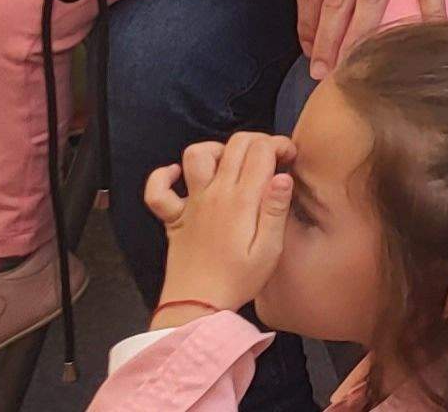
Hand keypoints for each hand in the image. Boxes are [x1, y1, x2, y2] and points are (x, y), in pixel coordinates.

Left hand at [150, 132, 292, 319]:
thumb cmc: (237, 280)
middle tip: (271, 157)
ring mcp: (191, 203)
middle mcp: (214, 194)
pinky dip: (164, 176)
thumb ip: (276, 210)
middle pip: (235, 144)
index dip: (279, 145)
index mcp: (241, 201)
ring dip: (217, 150)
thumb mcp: (269, 251)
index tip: (289, 157)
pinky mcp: (174, 217)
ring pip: (196, 154)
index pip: (261, 151)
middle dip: (258, 141)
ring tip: (232, 164)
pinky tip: (178, 175)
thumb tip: (283, 176)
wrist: (197, 306)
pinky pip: (158, 190)